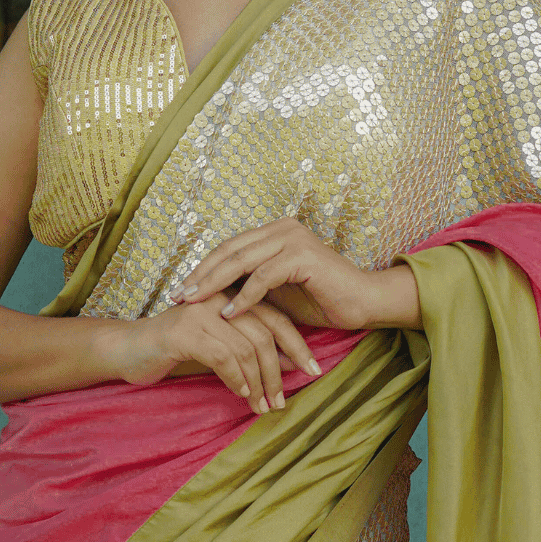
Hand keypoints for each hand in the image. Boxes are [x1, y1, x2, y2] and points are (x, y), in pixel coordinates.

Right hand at [115, 294, 322, 417]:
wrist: (128, 349)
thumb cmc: (175, 350)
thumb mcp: (220, 347)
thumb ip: (251, 350)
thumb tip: (289, 363)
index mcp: (233, 296)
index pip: (276, 318)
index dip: (298, 345)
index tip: (313, 371)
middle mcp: (220, 298)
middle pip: (267, 332)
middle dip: (281, 370)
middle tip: (284, 400)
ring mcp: (202, 312)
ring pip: (247, 347)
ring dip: (259, 383)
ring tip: (263, 407)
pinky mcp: (186, 331)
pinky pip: (224, 356)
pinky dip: (236, 379)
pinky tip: (240, 394)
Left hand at [179, 219, 420, 335]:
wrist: (362, 303)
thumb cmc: (321, 299)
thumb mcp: (276, 292)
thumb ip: (248, 284)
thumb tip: (213, 293)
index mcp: (275, 232)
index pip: (229, 247)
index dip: (203, 267)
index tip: (181, 289)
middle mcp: (283, 228)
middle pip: (229, 250)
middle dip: (200, 274)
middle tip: (177, 294)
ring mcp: (293, 239)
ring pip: (241, 261)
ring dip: (214, 284)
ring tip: (194, 302)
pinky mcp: (302, 257)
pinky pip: (263, 277)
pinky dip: (244, 297)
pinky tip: (228, 313)